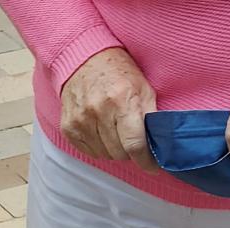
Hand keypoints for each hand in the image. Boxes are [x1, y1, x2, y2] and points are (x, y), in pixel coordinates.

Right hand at [59, 48, 158, 169]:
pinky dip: (99, 147)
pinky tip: (102, 131)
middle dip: (130, 150)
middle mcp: (98, 112)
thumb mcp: (144, 88)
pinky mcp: (68, 126)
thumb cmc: (119, 72)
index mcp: (122, 101)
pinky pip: (89, 151)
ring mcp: (80, 120)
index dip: (146, 161)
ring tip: (116, 131)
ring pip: (105, 155)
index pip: (135, 145)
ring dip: (114, 149)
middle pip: (120, 154)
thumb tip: (161, 145)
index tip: (153, 166)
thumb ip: (152, 117)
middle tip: (132, 137)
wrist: (84, 59)